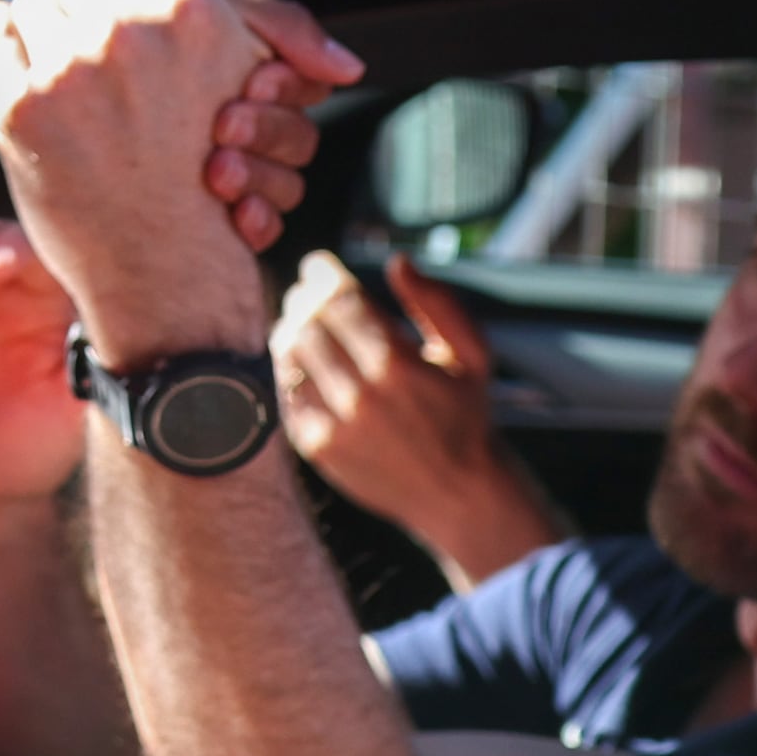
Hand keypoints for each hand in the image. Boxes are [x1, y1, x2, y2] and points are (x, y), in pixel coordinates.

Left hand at [0, 0, 344, 357]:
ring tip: (72, 78)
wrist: (167, 267)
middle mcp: (128, 33)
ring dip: (45, 30)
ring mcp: (68, 69)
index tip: (129, 16)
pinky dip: (3, 44)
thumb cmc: (206, 166)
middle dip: (84, 5)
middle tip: (99, 54)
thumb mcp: (237, 68)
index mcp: (192, 13)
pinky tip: (30, 77)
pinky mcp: (18, 105)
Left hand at [275, 253, 566, 588]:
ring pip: (289, 354)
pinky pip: (284, 391)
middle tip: (311, 291)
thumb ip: (438, 303)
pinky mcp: (316, 448)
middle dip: (306, 298)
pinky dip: (287, 366)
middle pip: (309, 323)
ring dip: (291, 328)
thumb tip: (397, 262)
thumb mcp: (472, 354)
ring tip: (303, 320)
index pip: (340, 300)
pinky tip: (301, 358)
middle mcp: (361, 396)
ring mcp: (334, 424)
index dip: (323, 274)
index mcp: (398, 366)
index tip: (319, 264)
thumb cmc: (466, 414)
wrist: (458, 493)